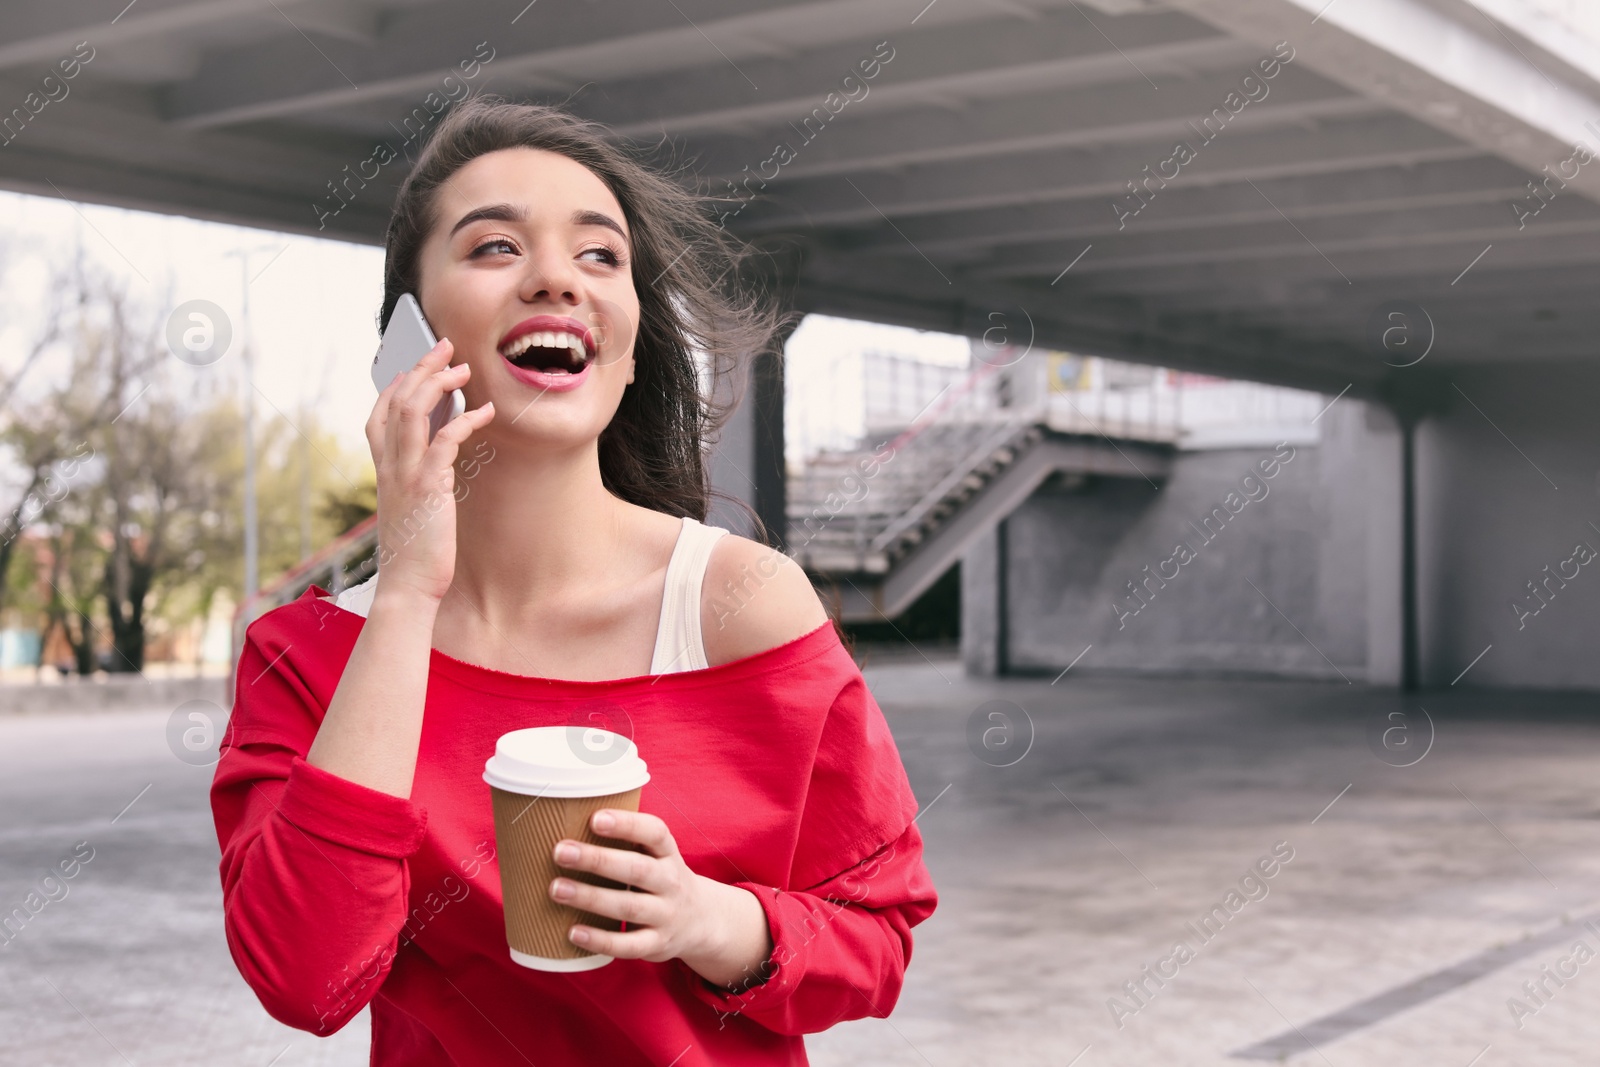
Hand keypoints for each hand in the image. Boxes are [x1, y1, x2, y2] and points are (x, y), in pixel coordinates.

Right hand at [365, 338, 494, 604]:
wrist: (409, 586)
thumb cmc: (415, 550)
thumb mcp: (411, 507)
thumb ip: (417, 479)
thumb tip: (437, 455)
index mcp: (383, 471)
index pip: (377, 417)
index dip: (393, 386)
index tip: (412, 366)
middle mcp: (389, 467)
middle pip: (396, 401)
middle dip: (420, 369)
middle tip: (445, 347)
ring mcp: (406, 475)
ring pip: (412, 411)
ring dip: (438, 383)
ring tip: (462, 368)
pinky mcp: (428, 487)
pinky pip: (445, 441)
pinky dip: (466, 421)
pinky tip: (485, 412)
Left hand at [550, 809, 772, 988]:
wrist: (702, 921)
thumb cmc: (661, 879)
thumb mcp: (657, 856)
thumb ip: (626, 841)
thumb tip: (566, 818)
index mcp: (668, 854)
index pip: (654, 832)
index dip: (626, 824)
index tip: (595, 818)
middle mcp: (670, 882)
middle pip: (636, 869)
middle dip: (597, 860)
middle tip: (559, 851)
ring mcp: (666, 915)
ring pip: (628, 906)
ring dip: (590, 897)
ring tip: (556, 888)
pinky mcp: (656, 944)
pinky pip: (628, 945)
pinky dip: (600, 940)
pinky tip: (572, 931)